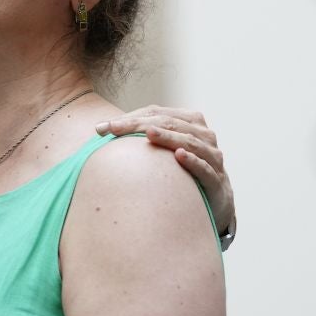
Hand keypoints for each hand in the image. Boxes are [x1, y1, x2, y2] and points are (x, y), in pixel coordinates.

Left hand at [96, 105, 235, 241]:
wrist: (215, 202)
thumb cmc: (181, 172)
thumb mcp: (163, 151)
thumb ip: (140, 137)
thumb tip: (98, 130)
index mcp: (190, 122)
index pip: (156, 113)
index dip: (129, 118)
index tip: (102, 127)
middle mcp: (204, 135)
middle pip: (170, 123)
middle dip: (138, 125)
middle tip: (113, 129)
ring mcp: (213, 157)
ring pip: (189, 141)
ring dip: (168, 136)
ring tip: (147, 133)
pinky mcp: (217, 181)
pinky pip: (205, 168)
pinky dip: (193, 161)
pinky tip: (179, 156)